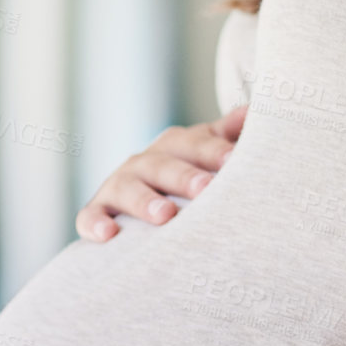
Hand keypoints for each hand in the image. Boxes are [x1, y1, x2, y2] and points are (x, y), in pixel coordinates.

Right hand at [75, 105, 246, 241]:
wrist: (141, 204)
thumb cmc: (186, 177)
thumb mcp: (205, 153)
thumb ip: (228, 136)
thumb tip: (255, 111)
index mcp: (174, 146)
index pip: (195, 144)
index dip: (214, 151)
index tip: (235, 160)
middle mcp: (144, 161)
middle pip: (163, 165)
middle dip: (184, 176)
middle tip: (206, 188)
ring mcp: (118, 186)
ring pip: (127, 188)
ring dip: (144, 200)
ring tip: (165, 214)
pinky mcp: (97, 212)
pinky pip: (90, 216)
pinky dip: (95, 223)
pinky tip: (109, 234)